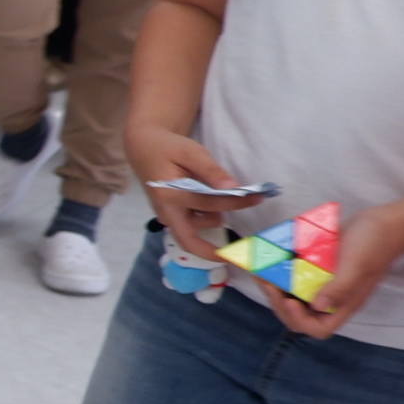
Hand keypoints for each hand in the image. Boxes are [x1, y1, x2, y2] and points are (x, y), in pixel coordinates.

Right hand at [129, 129, 265, 260]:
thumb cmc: (168, 148)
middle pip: (190, 241)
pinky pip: (192, 225)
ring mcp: (166, 216)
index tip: (258, 198)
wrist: (145, 148)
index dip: (237, 202)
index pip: (210, 204)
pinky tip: (219, 202)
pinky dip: (209, 218)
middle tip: (239, 255)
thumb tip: (233, 188)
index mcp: (169, 195)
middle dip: (214, 252)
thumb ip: (211, 171)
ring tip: (235, 202)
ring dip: (215, 221)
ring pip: (195, 231)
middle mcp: (165, 212)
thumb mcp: (191, 153)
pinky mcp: (171, 216)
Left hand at [273, 197, 403, 338]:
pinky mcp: (319, 268)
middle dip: (280, 304)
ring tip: (262, 274)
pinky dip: (281, 273)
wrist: (382, 221)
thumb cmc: (375, 243)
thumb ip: (339, 288)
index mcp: (344, 303)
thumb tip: (317, 306)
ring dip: (276, 288)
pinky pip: (296, 278)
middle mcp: (333, 297)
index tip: (290, 300)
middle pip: (301, 314)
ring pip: (295, 296)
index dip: (301, 320)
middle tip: (268, 284)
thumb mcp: (357, 266)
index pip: (320, 328)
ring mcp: (325, 282)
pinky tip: (271, 262)